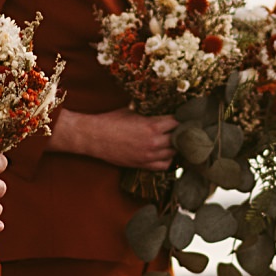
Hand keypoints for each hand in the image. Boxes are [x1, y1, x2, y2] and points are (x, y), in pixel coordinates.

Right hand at [49, 107, 178, 169]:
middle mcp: (154, 142)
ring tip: (173, 140)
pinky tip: (164, 152)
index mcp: (153, 126)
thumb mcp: (133, 111)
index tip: (181, 117)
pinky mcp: (142, 165)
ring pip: (174, 153)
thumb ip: (150, 114)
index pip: (178, 123)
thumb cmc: (111, 120)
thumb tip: (161, 109)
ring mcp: (149, 156)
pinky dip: (167, 159)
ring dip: (175, 146)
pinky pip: (164, 166)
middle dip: (180, 133)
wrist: (93, 137)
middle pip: (180, 139)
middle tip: (180, 128)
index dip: (181, 119)